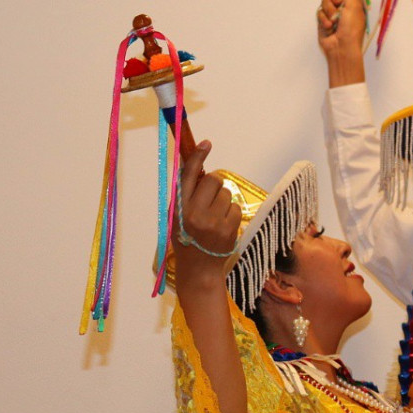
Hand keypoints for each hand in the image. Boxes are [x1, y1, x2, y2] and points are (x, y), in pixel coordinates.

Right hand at [172, 141, 241, 284]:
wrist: (199, 269)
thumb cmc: (186, 240)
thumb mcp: (177, 217)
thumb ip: (186, 195)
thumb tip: (200, 169)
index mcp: (179, 209)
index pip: (188, 176)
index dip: (197, 157)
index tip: (206, 144)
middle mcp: (195, 213)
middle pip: (213, 180)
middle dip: (214, 185)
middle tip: (208, 200)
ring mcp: (213, 222)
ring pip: (227, 194)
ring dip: (223, 201)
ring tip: (214, 217)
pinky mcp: (229, 229)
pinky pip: (236, 208)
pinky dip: (231, 214)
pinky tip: (222, 226)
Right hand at [317, 0, 365, 86]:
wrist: (341, 47)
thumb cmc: (351, 28)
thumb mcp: (355, 5)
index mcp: (354, 5)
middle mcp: (344, 9)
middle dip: (335, 0)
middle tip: (339, 6)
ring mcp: (333, 15)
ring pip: (325, 2)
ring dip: (329, 11)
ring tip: (334, 23)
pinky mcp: (323, 21)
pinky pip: (319, 12)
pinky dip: (324, 20)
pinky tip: (329, 28)